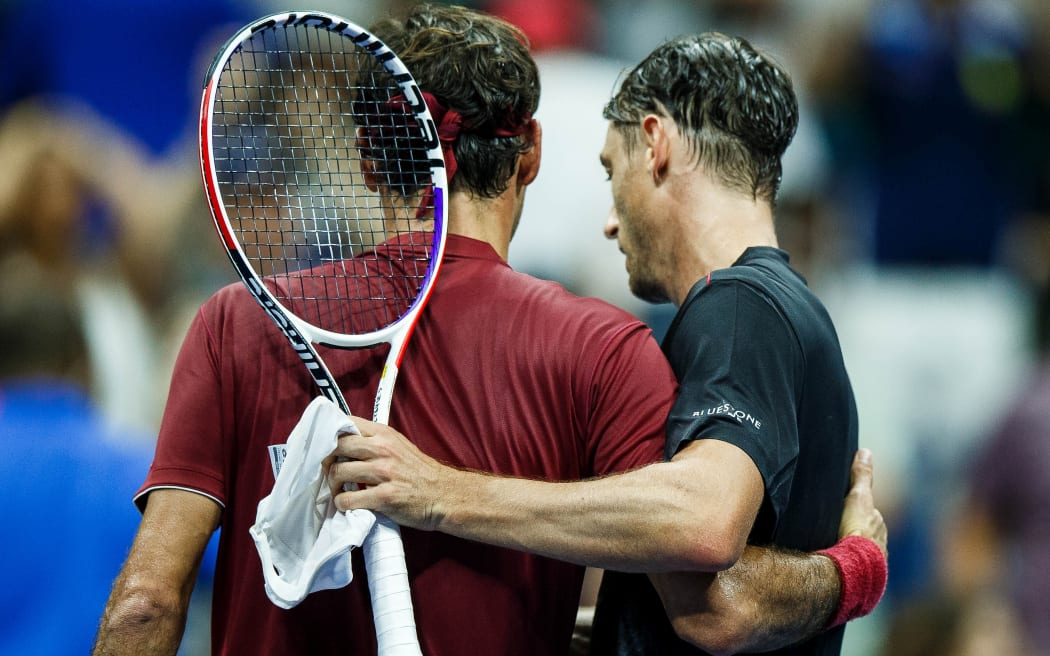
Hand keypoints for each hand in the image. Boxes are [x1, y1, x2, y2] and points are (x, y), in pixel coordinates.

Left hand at [325, 416, 452, 530]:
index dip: (330, 434)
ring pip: (338, 472)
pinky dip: (342, 503)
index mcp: (385, 434)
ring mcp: (384, 473)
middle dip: (327, 460)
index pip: (347, 423)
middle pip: (337, 447)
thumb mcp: (398, 445)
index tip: (326, 447)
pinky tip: (348, 504)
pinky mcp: (384, 497)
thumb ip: (374, 440)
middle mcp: (383, 449)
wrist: (444, 494)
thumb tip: (343, 439)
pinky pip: (348, 499)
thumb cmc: (419, 472)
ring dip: (333, 485)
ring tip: (340, 490)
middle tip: (330, 471)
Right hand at [838, 448, 886, 557]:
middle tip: (836, 529)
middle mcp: (880, 544)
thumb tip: (866, 451)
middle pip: (865, 533)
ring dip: (851, 550)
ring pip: (862, 551)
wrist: (854, 566)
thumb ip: (862, 476)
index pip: (868, 514)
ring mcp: (874, 562)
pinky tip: (838, 566)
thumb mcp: (857, 497)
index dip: (856, 510)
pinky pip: (857, 568)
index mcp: (878, 525)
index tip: (844, 511)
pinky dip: (849, 565)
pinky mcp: (865, 578)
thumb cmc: (856, 530)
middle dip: (854, 531)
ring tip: (834, 549)